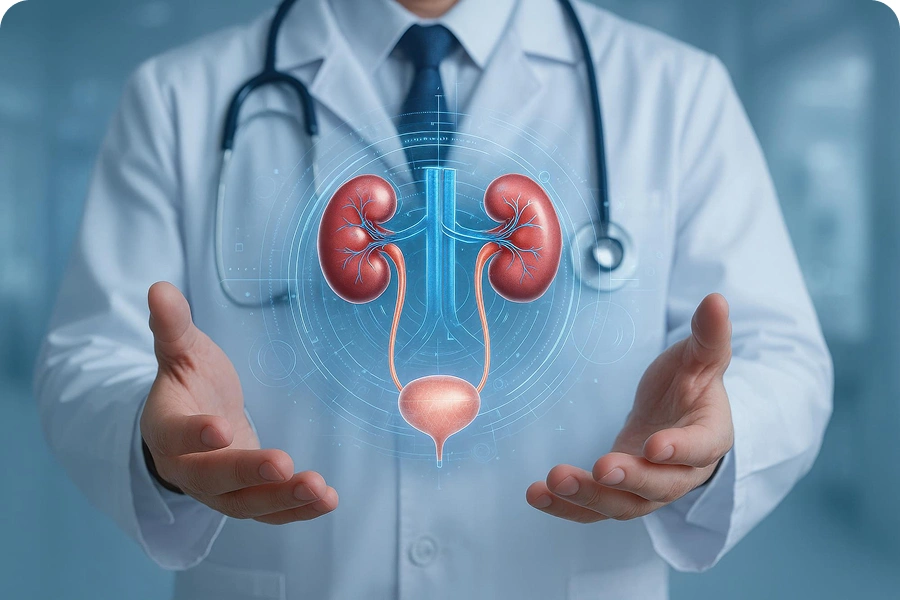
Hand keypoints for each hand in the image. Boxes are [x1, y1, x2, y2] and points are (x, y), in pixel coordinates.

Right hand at [141, 282, 337, 523]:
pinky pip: (269, 512)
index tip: (222, 428)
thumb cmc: (189, 382)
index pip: (176, 435)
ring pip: (246, 504)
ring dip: (283, 499)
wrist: (194, 422)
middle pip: (213, 478)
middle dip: (248, 472)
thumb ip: (173, 326)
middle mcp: (186, 469)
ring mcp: (217, 491)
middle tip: (281, 464)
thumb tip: (158, 288)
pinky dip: (298, 510)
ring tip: (321, 491)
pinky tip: (328, 500)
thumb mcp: (181, 351)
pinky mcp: (246, 499)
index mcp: (165, 429)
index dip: (195, 434)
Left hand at [526, 294, 733, 522]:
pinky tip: (535, 495)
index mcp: (710, 436)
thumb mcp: (700, 356)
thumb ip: (708, 334)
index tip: (655, 446)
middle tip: (599, 467)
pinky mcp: (618, 493)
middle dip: (628, 479)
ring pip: (623, 504)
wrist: (676, 414)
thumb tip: (716, 299)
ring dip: (589, 497)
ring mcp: (648, 489)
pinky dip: (565, 507)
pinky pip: (593, 509)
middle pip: (659, 487)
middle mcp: (683, 473)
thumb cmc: (690, 383)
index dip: (680, 450)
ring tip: (553, 481)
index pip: (700, 448)